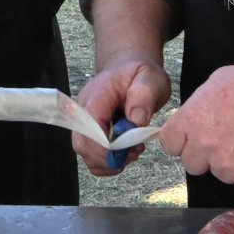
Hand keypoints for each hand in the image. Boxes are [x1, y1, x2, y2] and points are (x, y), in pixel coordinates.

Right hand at [72, 59, 171, 175]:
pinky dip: (107, 162)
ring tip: (132, 152)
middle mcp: (84, 109)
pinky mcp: (90, 133)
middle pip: (82, 143)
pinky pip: (91, 155)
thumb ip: (144, 95)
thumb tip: (136, 120)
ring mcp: (85, 123)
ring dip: (108, 161)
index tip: (127, 152)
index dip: (104, 145)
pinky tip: (124, 155)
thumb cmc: (139, 74)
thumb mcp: (151, 78)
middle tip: (133, 152)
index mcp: (98, 94)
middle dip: (107, 157)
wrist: (129, 70)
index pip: (90, 124)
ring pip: (84, 152)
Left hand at [157, 63, 233, 194]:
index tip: (192, 140)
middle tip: (230, 141)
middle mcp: (207, 146)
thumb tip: (197, 115)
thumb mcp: (224, 79)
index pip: (170, 142)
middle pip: (193, 164)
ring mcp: (230, 167)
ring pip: (223, 174)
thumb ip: (202, 102)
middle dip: (206, 156)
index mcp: (195, 119)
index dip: (182, 141)